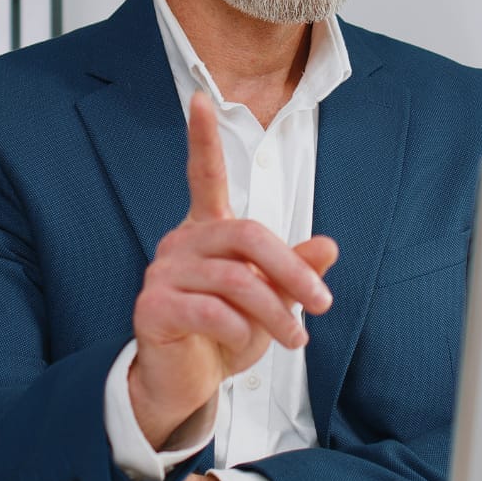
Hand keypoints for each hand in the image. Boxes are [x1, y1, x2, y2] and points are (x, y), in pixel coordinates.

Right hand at [130, 92, 338, 447]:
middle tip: (322, 303)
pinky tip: (247, 343)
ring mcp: (162, 274)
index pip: (203, 174)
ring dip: (276, 313)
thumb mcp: (269, 301)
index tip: (201, 97)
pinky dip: (240, 330)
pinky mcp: (153, 308)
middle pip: (247, 234)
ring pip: (235, 279)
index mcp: (206, 230)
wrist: (186, 384)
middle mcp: (181, 243)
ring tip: (295, 340)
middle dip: (292, 269)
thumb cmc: (225, 334)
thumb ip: (293, 271)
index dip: (201, 137)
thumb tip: (328, 246)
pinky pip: (210, 311)